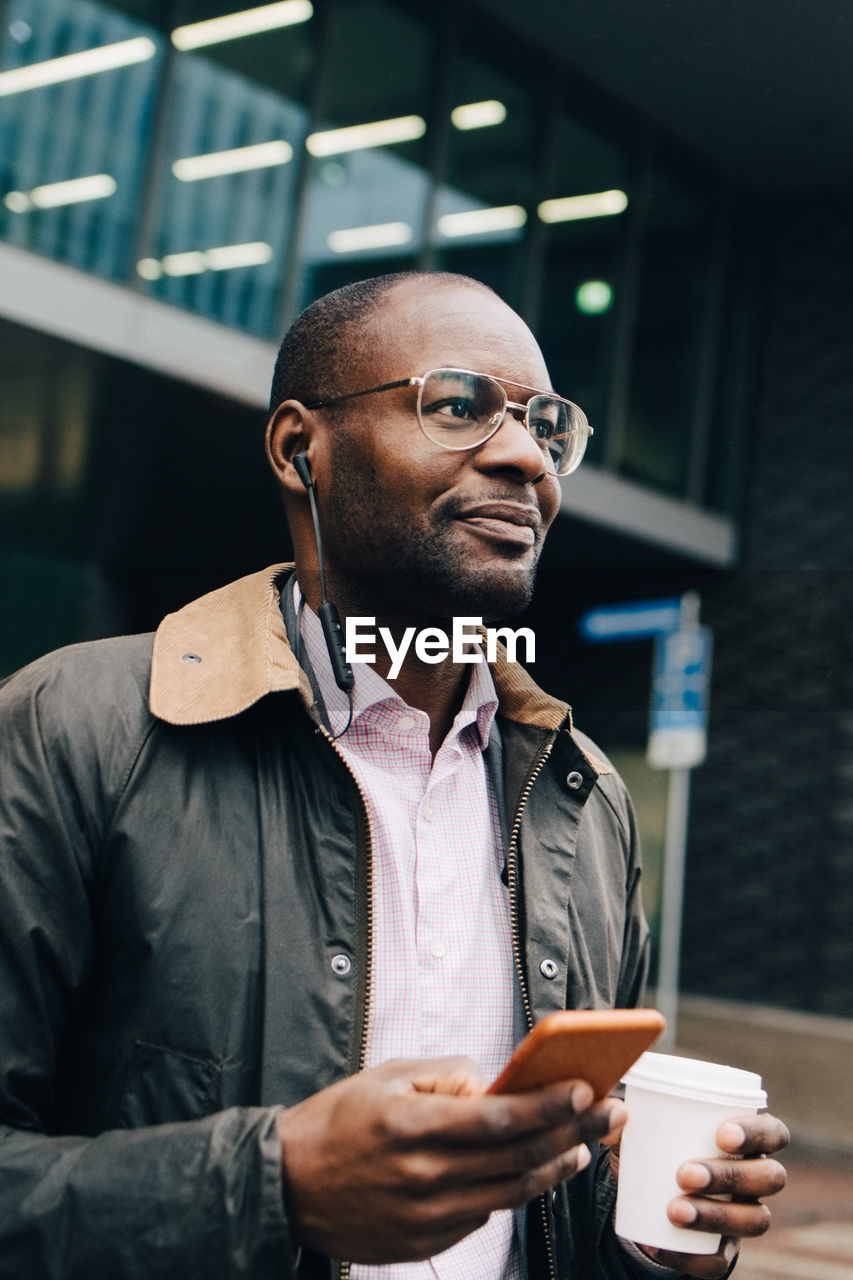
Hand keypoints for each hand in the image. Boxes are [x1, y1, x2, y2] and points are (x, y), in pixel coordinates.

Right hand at [277, 1056, 626, 1263]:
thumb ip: (449, 1074)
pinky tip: (537, 1169)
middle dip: (574, 1132)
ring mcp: (426, 1218)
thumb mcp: (389, 1075)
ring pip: (511, 1192)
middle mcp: (424, 1176)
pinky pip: (485, 1214)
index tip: (588, 1088)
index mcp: (413, 1125)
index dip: (549, 1105)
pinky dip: (516, 1190)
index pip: (499, 1118)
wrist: (287, 1186)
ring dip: (556, 1166)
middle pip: (518, 1157)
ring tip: (586, 1145)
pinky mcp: (425, 1244)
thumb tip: (498, 1084)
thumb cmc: (339, 1120)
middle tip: (614, 1112)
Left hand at [639, 1111, 789, 1278]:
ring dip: (716, 1216)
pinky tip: (657, 1245)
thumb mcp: (640, 1125)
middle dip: (730, 1176)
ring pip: (755, 1221)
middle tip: (685, 1173)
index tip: (722, 1134)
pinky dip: (689, 1258)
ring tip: (674, 1210)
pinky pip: (720, 1262)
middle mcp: (756, 1176)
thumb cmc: (654, 1141)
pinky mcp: (724, 1249)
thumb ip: (623, 1115)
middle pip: (769, 1178)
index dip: (757, 1134)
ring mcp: (745, 1215)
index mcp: (747, 1138)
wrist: (643, 1189)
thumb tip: (612, 1116)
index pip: (774, 1132)